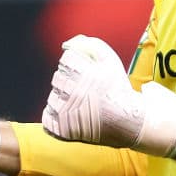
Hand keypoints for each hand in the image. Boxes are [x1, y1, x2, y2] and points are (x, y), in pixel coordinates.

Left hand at [42, 35, 175, 156]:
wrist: (128, 122)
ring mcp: (66, 113)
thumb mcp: (110, 60)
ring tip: (83, 105)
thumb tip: (66, 44)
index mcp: (84, 74)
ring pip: (52, 98)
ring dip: (64, 100)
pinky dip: (57, 117)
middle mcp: (73, 92)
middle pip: (57, 78)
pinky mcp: (62, 130)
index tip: (89, 74)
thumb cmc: (117, 89)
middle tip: (87, 91)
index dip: (78, 65)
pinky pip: (48, 118)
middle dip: (71, 81)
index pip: (66, 59)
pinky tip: (74, 116)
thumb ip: (90, 44)